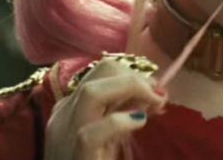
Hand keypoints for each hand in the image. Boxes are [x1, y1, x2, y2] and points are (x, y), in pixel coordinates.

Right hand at [44, 56, 166, 159]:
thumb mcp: (107, 136)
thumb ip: (122, 112)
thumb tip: (154, 93)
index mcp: (70, 107)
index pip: (101, 72)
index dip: (132, 74)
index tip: (154, 90)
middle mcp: (64, 114)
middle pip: (99, 71)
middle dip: (135, 76)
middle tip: (158, 96)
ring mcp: (65, 135)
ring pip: (92, 92)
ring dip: (131, 88)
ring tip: (154, 102)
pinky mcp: (76, 157)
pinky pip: (91, 134)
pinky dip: (119, 122)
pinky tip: (139, 123)